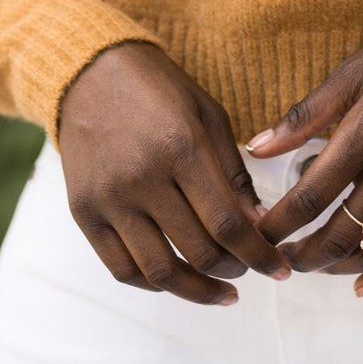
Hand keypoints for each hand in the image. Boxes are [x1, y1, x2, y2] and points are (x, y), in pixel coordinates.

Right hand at [57, 39, 293, 306]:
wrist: (90, 71)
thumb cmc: (158, 89)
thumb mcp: (208, 115)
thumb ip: (233, 172)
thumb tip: (258, 226)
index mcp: (181, 147)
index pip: (228, 224)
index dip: (258, 255)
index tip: (278, 268)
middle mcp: (143, 177)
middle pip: (198, 252)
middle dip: (235, 270)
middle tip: (251, 269)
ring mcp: (109, 199)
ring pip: (160, 272)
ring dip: (198, 291)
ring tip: (222, 291)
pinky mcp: (84, 212)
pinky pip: (121, 269)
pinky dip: (153, 285)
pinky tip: (177, 281)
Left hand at [247, 0, 362, 295]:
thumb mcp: (356, 70)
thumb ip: (306, 114)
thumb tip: (255, 148)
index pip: (309, 197)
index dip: (276, 224)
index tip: (256, 232)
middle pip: (339, 235)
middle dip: (301, 255)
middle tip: (279, 257)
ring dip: (338, 268)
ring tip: (316, 263)